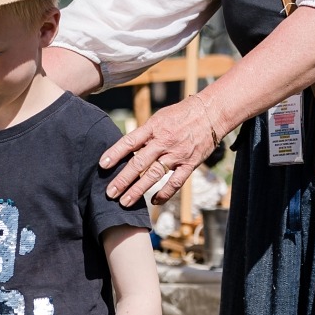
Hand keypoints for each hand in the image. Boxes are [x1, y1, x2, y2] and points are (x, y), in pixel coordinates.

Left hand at [100, 97, 216, 206]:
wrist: (211, 112)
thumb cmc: (181, 114)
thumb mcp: (159, 117)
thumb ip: (144, 134)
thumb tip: (126, 149)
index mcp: (153, 127)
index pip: (129, 141)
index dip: (115, 153)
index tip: (103, 165)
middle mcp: (164, 141)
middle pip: (139, 162)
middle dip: (122, 179)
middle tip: (109, 193)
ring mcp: (177, 154)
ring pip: (154, 175)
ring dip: (138, 190)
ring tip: (125, 202)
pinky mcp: (190, 164)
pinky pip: (176, 182)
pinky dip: (164, 193)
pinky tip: (154, 202)